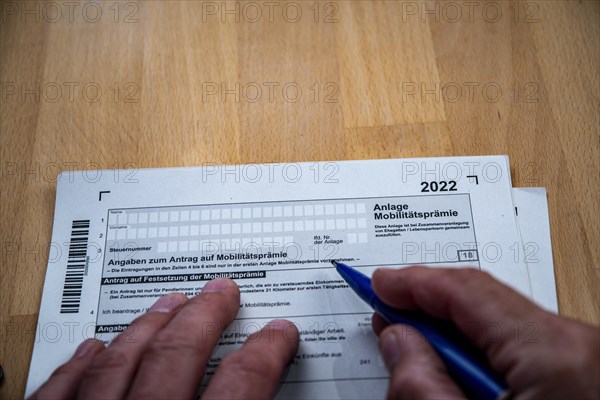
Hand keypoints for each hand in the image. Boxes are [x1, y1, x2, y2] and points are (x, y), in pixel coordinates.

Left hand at [30, 278, 299, 398]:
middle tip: (222, 291)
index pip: (242, 386)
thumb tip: (276, 392)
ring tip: (170, 301)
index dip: (267, 353)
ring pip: (120, 363)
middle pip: (179, 356)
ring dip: (148, 327)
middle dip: (207, 318)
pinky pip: (60, 393)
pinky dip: (79, 367)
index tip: (280, 333)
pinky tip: (92, 346)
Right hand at [371, 267, 599, 399]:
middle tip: (391, 322)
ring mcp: (589, 360)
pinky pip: (525, 350)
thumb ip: (423, 386)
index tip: (382, 285)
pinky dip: (486, 359)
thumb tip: (399, 341)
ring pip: (504, 330)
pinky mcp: (586, 375)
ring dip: (458, 341)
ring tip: (423, 362)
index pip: (468, 292)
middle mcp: (581, 346)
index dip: (415, 283)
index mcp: (555, 356)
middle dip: (433, 313)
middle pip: (486, 306)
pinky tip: (462, 378)